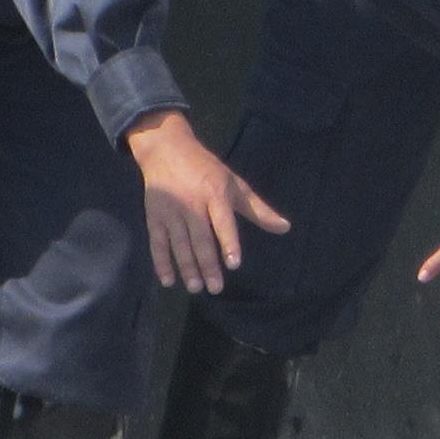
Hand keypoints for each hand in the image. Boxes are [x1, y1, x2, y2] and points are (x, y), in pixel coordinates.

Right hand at [126, 110, 285, 293]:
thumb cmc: (206, 170)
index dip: (228, 242)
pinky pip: (157, 243)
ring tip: (195, 288)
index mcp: (215, 193)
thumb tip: (286, 228)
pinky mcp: (154, 217)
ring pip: (179, 244)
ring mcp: (171, 211)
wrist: (166, 150)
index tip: (233, 263)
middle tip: (215, 288)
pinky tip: (168, 280)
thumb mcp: (234, 184)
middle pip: (200, 238)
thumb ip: (258, 209)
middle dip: (207, 264)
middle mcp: (192, 204)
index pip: (223, 221)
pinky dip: (161, 262)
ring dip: (186, 267)